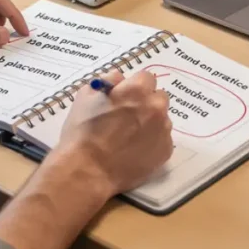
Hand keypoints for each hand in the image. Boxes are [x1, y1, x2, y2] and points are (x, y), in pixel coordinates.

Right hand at [56, 69, 172, 197]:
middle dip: (146, 102)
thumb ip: (107, 81)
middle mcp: (155, 107)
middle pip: (158, 96)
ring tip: (130, 135)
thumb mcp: (86, 96)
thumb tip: (120, 80)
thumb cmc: (83, 131)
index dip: (133, 86)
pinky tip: (134, 148)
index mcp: (137, 90)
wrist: (88, 170)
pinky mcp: (166, 151)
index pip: (145, 77)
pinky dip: (152, 140)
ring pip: (162, 118)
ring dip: (150, 121)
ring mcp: (163, 130)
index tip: (124, 97)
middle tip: (127, 115)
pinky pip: (162, 138)